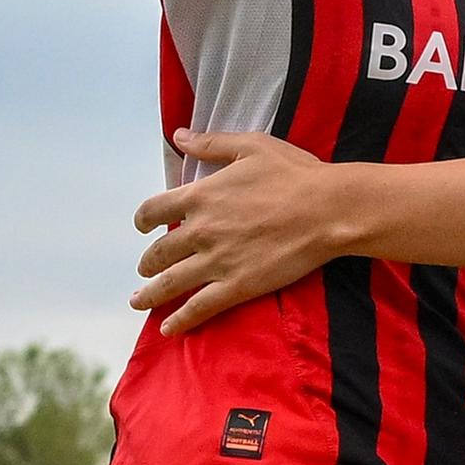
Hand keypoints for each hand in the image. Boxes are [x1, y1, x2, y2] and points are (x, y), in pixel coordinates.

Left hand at [134, 130, 351, 331]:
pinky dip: (180, 320)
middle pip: (158, 252)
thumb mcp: (251, 146)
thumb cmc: (294, 173)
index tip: (142, 226)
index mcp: (201, 196)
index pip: (154, 210)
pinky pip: (199, 307)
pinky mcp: (237, 286)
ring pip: (170, 284)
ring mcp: (216, 261)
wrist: (327, 209)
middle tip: (145, 268)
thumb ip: (211, 143)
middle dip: (147, 262)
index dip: (143, 220)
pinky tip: (169, 329)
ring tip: (137, 302)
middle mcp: (200, 231)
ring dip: (149, 295)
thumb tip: (179, 135)